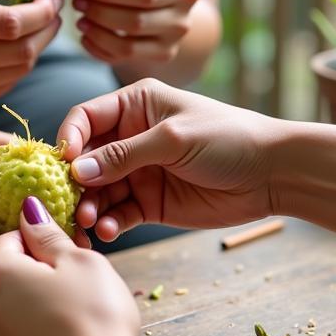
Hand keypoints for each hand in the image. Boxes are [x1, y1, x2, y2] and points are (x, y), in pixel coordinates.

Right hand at [0, 0, 63, 112]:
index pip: (10, 23)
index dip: (42, 11)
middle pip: (20, 51)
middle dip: (47, 29)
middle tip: (52, 11)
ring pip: (18, 71)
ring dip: (37, 46)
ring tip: (35, 26)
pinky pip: (6, 84)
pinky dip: (18, 64)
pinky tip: (13, 46)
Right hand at [58, 78, 276, 241]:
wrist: (272, 174)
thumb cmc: (227, 138)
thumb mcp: (173, 140)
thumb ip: (124, 154)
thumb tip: (77, 169)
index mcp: (135, 105)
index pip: (86, 118)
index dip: (70, 139)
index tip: (63, 164)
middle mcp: (130, 136)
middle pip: (86, 158)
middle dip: (75, 181)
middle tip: (71, 203)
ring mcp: (139, 171)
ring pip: (98, 190)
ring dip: (89, 206)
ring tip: (90, 222)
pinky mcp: (150, 202)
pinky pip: (119, 213)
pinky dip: (110, 223)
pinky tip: (110, 231)